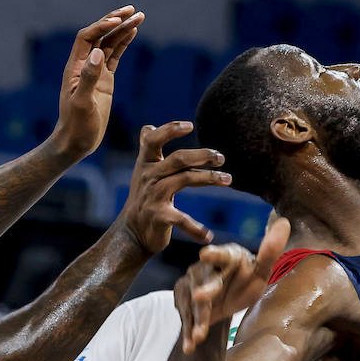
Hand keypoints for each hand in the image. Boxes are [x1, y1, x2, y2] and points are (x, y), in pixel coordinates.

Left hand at [51, 6, 144, 160]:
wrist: (76, 141)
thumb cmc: (77, 125)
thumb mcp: (83, 103)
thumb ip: (89, 78)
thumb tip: (98, 53)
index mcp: (75, 67)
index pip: (87, 37)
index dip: (102, 26)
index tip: (118, 20)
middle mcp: (84, 65)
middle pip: (99, 35)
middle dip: (114, 20)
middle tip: (132, 9)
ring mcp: (95, 71)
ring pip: (110, 43)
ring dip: (123, 29)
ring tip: (140, 16)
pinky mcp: (105, 80)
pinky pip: (115, 56)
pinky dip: (124, 43)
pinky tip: (134, 33)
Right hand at [119, 122, 230, 253]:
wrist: (131, 232)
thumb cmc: (142, 198)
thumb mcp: (142, 172)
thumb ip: (148, 149)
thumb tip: (149, 126)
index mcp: (146, 164)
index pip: (153, 141)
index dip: (170, 130)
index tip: (190, 125)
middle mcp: (149, 177)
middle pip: (178, 159)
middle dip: (202, 155)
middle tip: (221, 158)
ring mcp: (153, 196)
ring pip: (184, 179)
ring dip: (210, 178)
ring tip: (228, 179)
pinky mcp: (159, 217)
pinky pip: (181, 219)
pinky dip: (195, 228)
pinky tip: (207, 234)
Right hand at [175, 217, 290, 352]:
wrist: (226, 301)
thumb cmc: (246, 282)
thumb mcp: (261, 273)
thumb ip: (270, 252)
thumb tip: (284, 222)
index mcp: (227, 256)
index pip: (222, 254)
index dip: (215, 254)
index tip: (206, 254)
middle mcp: (205, 267)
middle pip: (204, 280)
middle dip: (203, 291)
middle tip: (200, 298)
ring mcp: (190, 283)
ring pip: (193, 302)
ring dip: (195, 319)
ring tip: (199, 336)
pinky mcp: (182, 299)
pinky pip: (185, 317)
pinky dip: (187, 332)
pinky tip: (189, 346)